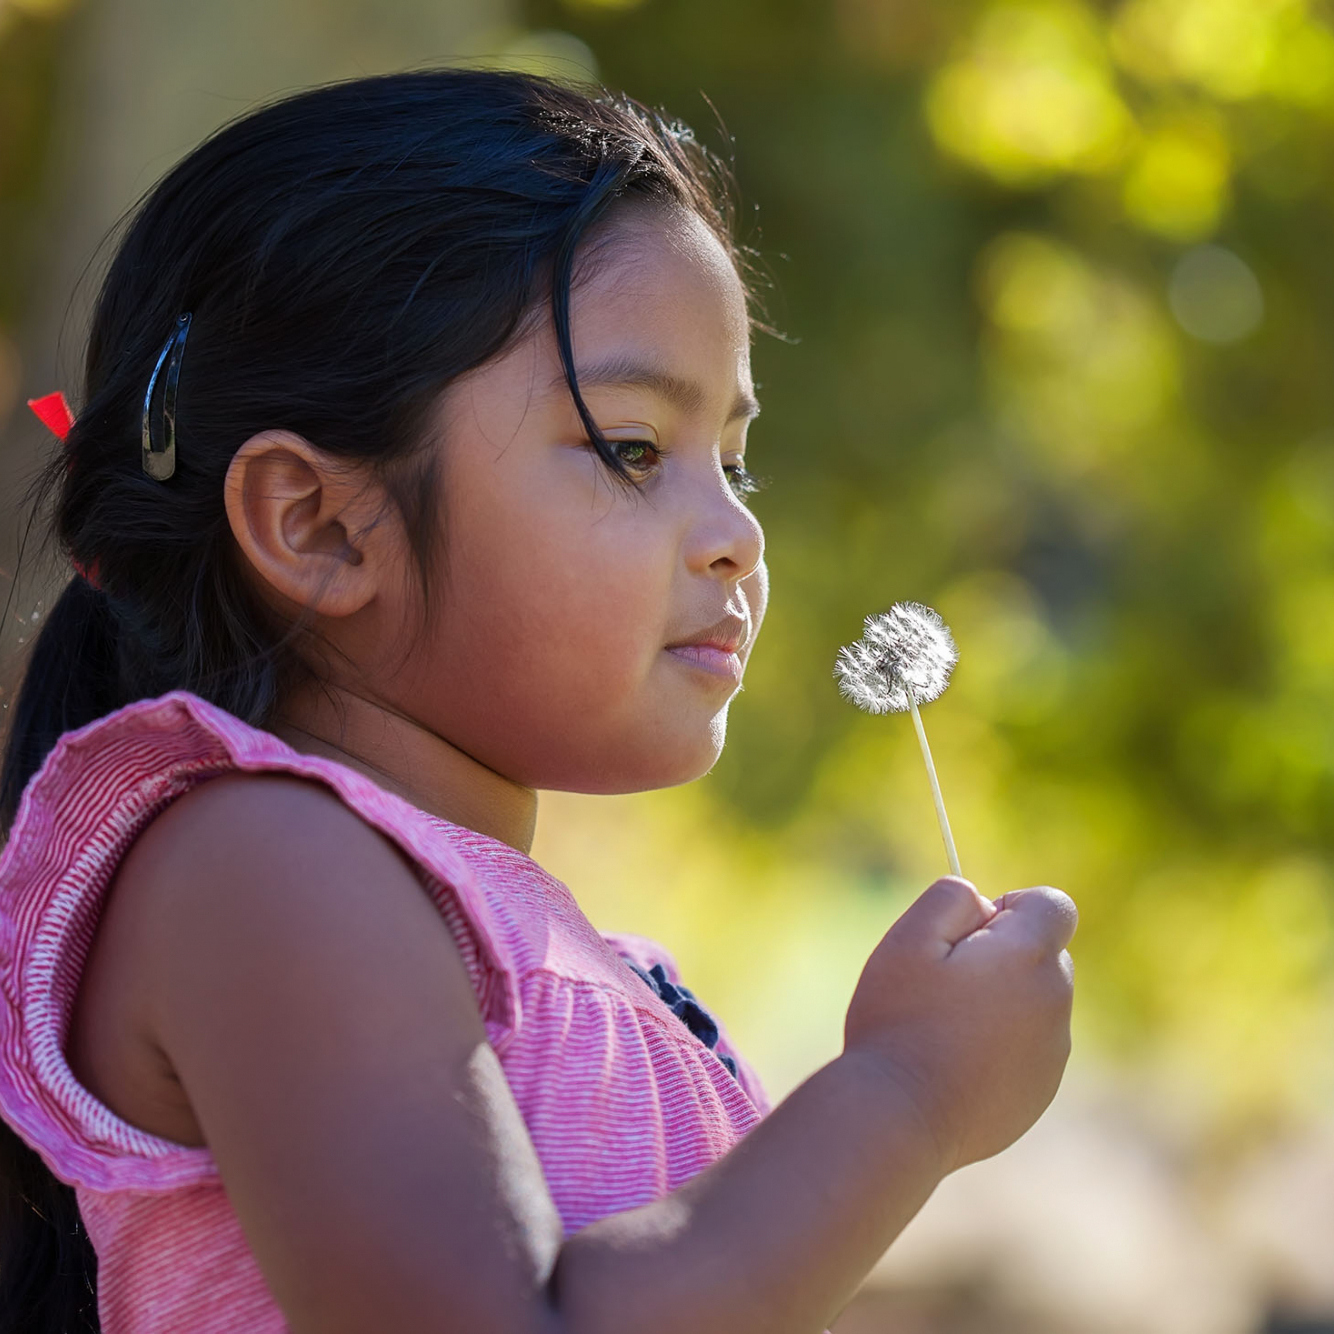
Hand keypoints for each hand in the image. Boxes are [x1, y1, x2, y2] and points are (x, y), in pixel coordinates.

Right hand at [842, 877, 1076, 1172]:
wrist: (901, 1116)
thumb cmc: (899, 1021)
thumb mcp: (908, 938)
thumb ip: (951, 898)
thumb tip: (983, 902)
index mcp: (1027, 958)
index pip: (1054, 906)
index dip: (1012, 907)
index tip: (971, 933)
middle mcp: (1054, 1002)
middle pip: (1046, 955)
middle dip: (1005, 955)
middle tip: (947, 982)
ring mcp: (1053, 1052)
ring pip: (1036, 1003)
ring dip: (1002, 1001)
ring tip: (944, 1028)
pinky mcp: (1041, 1090)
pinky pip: (1029, 1048)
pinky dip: (1000, 1045)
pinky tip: (953, 1063)